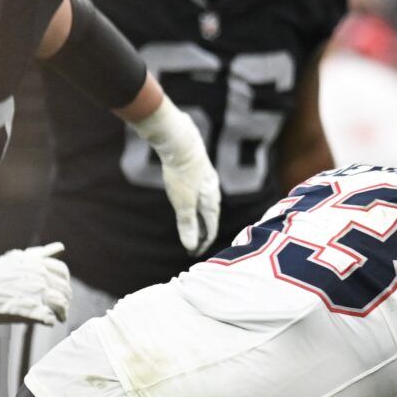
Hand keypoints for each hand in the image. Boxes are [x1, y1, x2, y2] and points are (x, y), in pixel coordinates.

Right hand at [0, 242, 70, 324]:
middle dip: (65, 299)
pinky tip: (48, 321)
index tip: (61, 289)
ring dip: (62, 312)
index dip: (64, 282)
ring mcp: (37, 295)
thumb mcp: (17, 258)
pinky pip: (50, 318)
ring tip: (60, 317)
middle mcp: (41, 279)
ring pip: (61, 305)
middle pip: (64, 290)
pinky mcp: (30, 311)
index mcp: (39, 265)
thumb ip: (40, 253)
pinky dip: (50, 320)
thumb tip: (61, 247)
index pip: (63, 272)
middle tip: (62, 307)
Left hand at [155, 132, 222, 255]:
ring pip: (206, 205)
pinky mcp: (200, 172)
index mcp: (212, 204)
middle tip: (191, 243)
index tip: (193, 253)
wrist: (182, 142)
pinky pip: (201, 194)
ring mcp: (208, 182)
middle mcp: (213, 194)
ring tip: (190, 225)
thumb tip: (190, 246)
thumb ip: (187, 225)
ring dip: (199, 218)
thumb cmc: (182, 174)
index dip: (202, 244)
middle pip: (210, 219)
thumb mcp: (182, 203)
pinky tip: (189, 200)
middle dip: (202, 233)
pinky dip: (195, 204)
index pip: (211, 231)